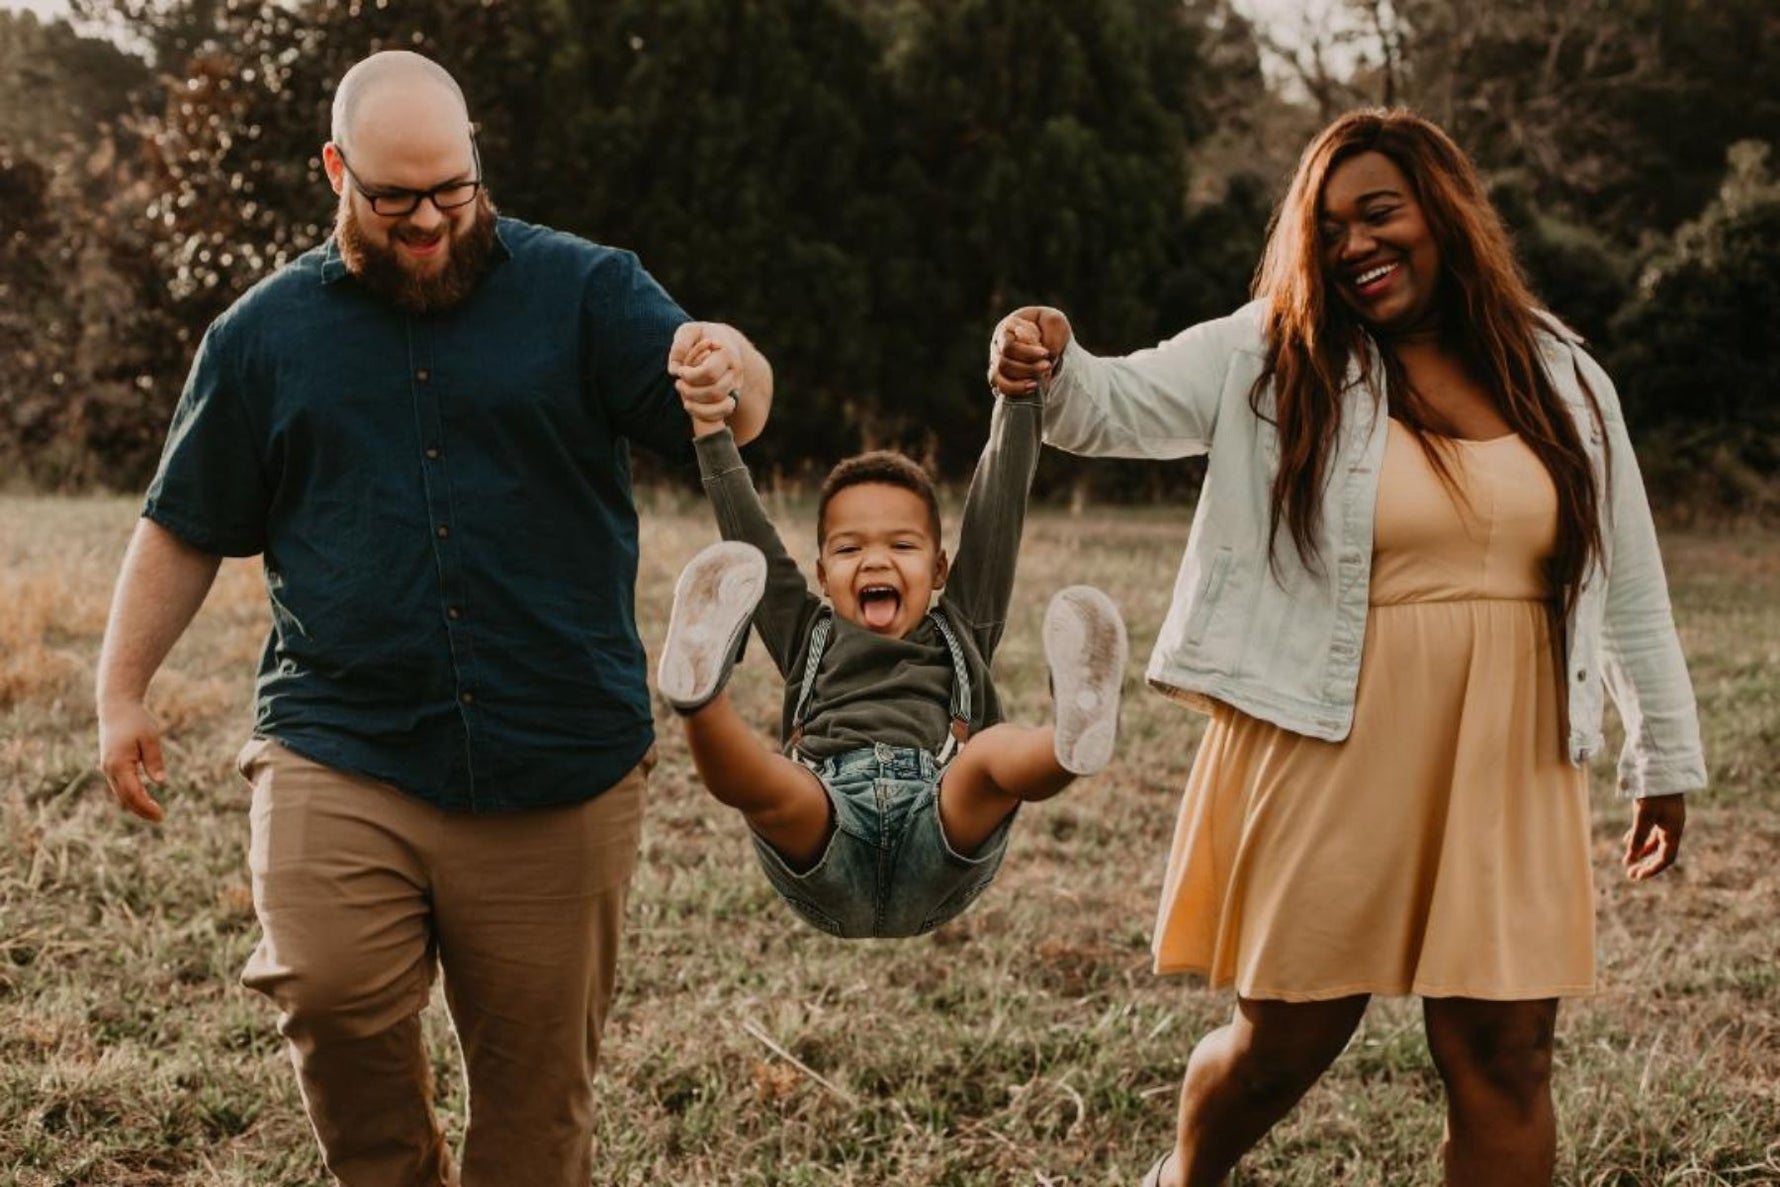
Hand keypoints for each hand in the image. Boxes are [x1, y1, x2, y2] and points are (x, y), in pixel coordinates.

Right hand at [97, 698, 167, 822]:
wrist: (116, 707)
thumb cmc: (136, 720)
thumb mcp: (150, 738)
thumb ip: (154, 760)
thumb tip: (160, 781)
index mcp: (119, 764)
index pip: (133, 794)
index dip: (146, 807)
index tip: (161, 816)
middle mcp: (109, 769)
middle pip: (125, 798)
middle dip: (141, 810)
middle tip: (160, 818)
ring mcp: (107, 767)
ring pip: (120, 793)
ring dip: (136, 803)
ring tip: (154, 811)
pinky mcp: (109, 764)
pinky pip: (119, 785)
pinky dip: (131, 794)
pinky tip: (144, 797)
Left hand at [669, 321, 744, 437]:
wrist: (722, 340)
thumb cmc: (701, 335)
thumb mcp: (688, 331)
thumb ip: (680, 345)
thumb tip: (675, 370)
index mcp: (727, 353)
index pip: (709, 373)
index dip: (690, 376)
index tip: (680, 371)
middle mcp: (736, 371)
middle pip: (715, 392)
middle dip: (691, 391)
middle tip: (678, 383)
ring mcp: (736, 384)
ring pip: (719, 404)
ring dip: (696, 402)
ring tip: (683, 392)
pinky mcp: (733, 395)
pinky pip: (723, 412)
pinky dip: (704, 413)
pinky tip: (689, 404)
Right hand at [988, 305, 1072, 395]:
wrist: (1049, 338)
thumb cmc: (1049, 326)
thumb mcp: (1055, 321)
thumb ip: (1051, 334)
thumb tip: (1047, 356)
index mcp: (1009, 326)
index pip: (1010, 344)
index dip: (1027, 352)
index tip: (1046, 353)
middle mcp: (998, 344)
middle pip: (1003, 362)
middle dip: (1027, 368)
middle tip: (1048, 366)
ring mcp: (997, 360)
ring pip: (997, 376)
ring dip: (1019, 382)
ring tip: (1037, 383)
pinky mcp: (1001, 376)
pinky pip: (999, 387)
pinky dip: (1015, 390)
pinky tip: (1032, 388)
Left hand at [1624, 793, 1684, 879]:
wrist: (1660, 767)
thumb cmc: (1654, 791)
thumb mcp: (1644, 815)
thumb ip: (1637, 836)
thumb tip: (1630, 858)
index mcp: (1674, 830)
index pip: (1666, 858)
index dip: (1653, 869)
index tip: (1637, 876)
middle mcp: (1672, 827)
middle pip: (1660, 852)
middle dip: (1646, 864)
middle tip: (1630, 875)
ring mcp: (1665, 819)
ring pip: (1653, 841)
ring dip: (1641, 852)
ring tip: (1627, 862)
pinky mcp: (1657, 811)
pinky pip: (1649, 830)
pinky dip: (1639, 838)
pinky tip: (1627, 842)